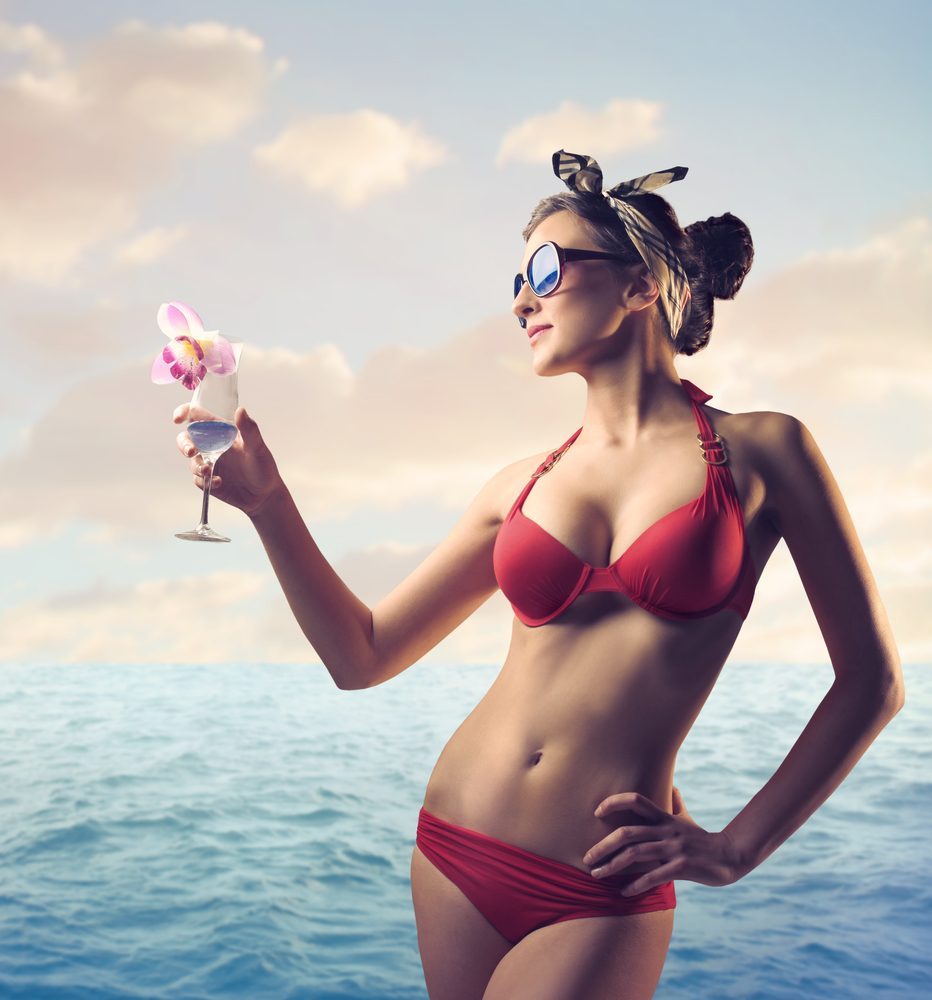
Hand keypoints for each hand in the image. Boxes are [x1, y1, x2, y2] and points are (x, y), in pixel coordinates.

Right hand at [174, 404, 284, 517]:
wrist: (263, 495)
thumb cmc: (263, 467)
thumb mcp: (258, 448)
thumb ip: (249, 430)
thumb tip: (240, 410)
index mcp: (222, 431)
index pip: (198, 416)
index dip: (184, 412)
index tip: (178, 418)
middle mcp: (212, 444)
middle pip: (187, 438)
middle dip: (184, 443)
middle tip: (191, 451)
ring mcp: (209, 462)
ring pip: (191, 459)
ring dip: (197, 465)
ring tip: (209, 471)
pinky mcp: (207, 479)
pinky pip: (198, 478)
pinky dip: (205, 480)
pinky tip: (219, 482)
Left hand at [582, 787, 744, 894]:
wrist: (730, 856)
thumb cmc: (702, 838)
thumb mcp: (686, 818)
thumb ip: (674, 803)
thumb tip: (671, 786)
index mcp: (664, 817)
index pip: (636, 800)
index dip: (615, 802)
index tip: (597, 812)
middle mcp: (666, 830)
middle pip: (627, 832)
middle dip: (603, 845)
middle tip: (587, 857)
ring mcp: (674, 848)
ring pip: (636, 854)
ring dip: (612, 865)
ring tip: (597, 875)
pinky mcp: (682, 867)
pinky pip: (654, 876)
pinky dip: (636, 884)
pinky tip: (623, 892)